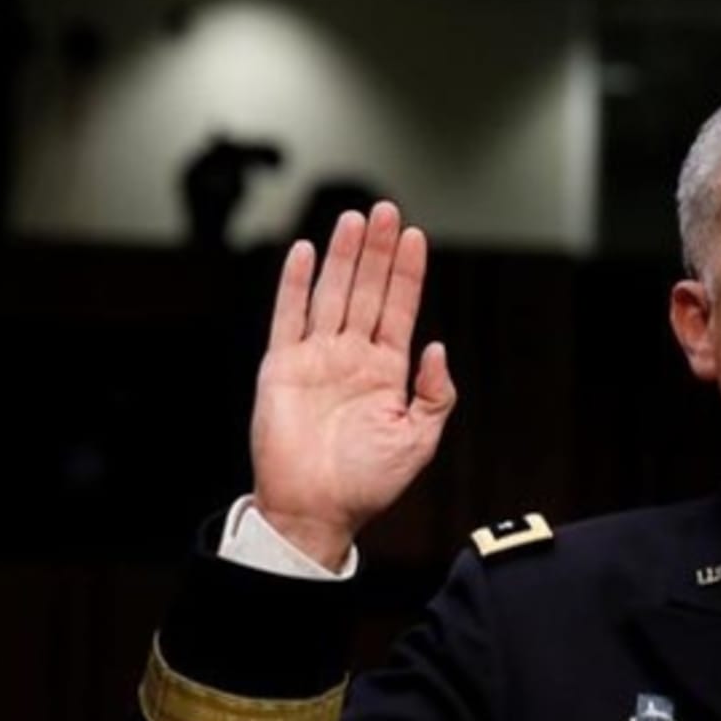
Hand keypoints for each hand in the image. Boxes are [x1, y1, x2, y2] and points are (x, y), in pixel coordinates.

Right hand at [248, 201, 455, 567]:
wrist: (316, 510)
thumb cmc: (367, 483)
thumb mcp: (419, 440)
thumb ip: (434, 393)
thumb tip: (437, 347)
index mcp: (386, 372)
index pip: (399, 310)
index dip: (407, 273)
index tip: (415, 237)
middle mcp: (351, 358)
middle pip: (367, 291)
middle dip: (378, 252)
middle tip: (387, 210)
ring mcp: (316, 359)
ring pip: (331, 294)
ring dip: (343, 257)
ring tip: (356, 219)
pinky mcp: (282, 367)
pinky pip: (288, 317)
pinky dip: (294, 284)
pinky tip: (304, 252)